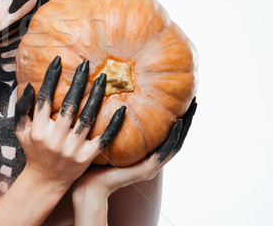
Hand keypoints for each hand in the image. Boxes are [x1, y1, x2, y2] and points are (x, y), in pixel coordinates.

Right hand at [14, 56, 126, 191]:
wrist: (45, 181)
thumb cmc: (33, 150)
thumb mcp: (21, 130)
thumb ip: (22, 108)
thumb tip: (30, 85)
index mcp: (38, 130)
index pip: (44, 99)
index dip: (51, 78)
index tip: (58, 60)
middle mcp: (55, 139)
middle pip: (68, 105)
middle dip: (77, 82)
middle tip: (86, 64)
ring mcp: (72, 149)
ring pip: (87, 118)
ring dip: (96, 96)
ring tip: (103, 78)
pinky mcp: (86, 158)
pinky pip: (103, 139)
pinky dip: (113, 124)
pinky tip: (122, 108)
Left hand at [72, 98, 196, 198]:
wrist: (87, 185)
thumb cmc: (92, 161)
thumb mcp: (106, 137)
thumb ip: (112, 123)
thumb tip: (112, 97)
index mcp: (144, 154)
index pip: (166, 135)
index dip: (177, 119)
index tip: (184, 101)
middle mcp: (151, 161)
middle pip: (176, 139)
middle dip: (187, 121)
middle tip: (195, 102)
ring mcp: (150, 167)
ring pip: (175, 145)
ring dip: (185, 127)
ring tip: (192, 109)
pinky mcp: (146, 171)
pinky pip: (163, 153)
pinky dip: (173, 138)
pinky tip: (178, 124)